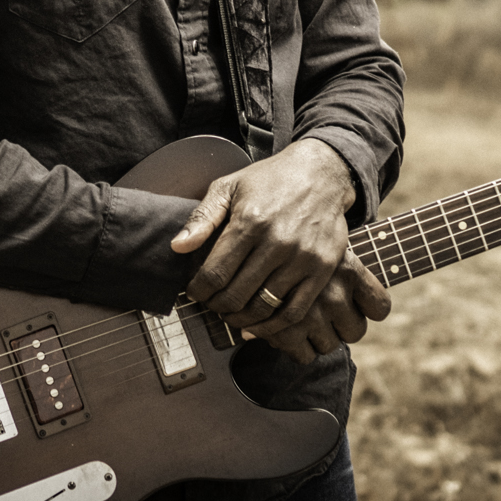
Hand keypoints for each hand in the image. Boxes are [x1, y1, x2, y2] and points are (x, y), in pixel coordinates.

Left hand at [170, 138, 391, 364]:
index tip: (194, 292)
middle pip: (236, 295)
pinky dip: (272, 326)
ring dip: (240, 318)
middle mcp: (277, 242)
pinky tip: (257, 325)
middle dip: (216, 306)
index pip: (214, 274)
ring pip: (263, 307)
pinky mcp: (323, 269)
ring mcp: (303, 258)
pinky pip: (294, 311)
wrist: (321, 173)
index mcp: (250, 222)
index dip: (198, 291)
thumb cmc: (269, 180)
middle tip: (212, 304)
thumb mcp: (229, 187)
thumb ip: (202, 218)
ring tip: (231, 313)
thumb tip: (177, 247)